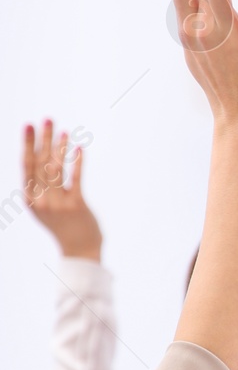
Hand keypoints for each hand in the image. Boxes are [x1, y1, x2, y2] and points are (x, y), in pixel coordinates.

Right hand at [22, 120, 100, 260]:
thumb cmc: (64, 226)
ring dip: (60, 147)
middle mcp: (41, 200)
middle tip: (47, 119)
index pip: (27, 165)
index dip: (28, 144)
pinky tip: (79, 148)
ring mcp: (58, 203)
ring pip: (57, 169)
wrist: (79, 250)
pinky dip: (77, 163)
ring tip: (64, 130)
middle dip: (44, 139)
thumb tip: (43, 160)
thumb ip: (42, 188)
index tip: (29, 125)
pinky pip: (76, 180)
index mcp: (31, 199)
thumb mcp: (45, 208)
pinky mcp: (76, 206)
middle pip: (41, 163)